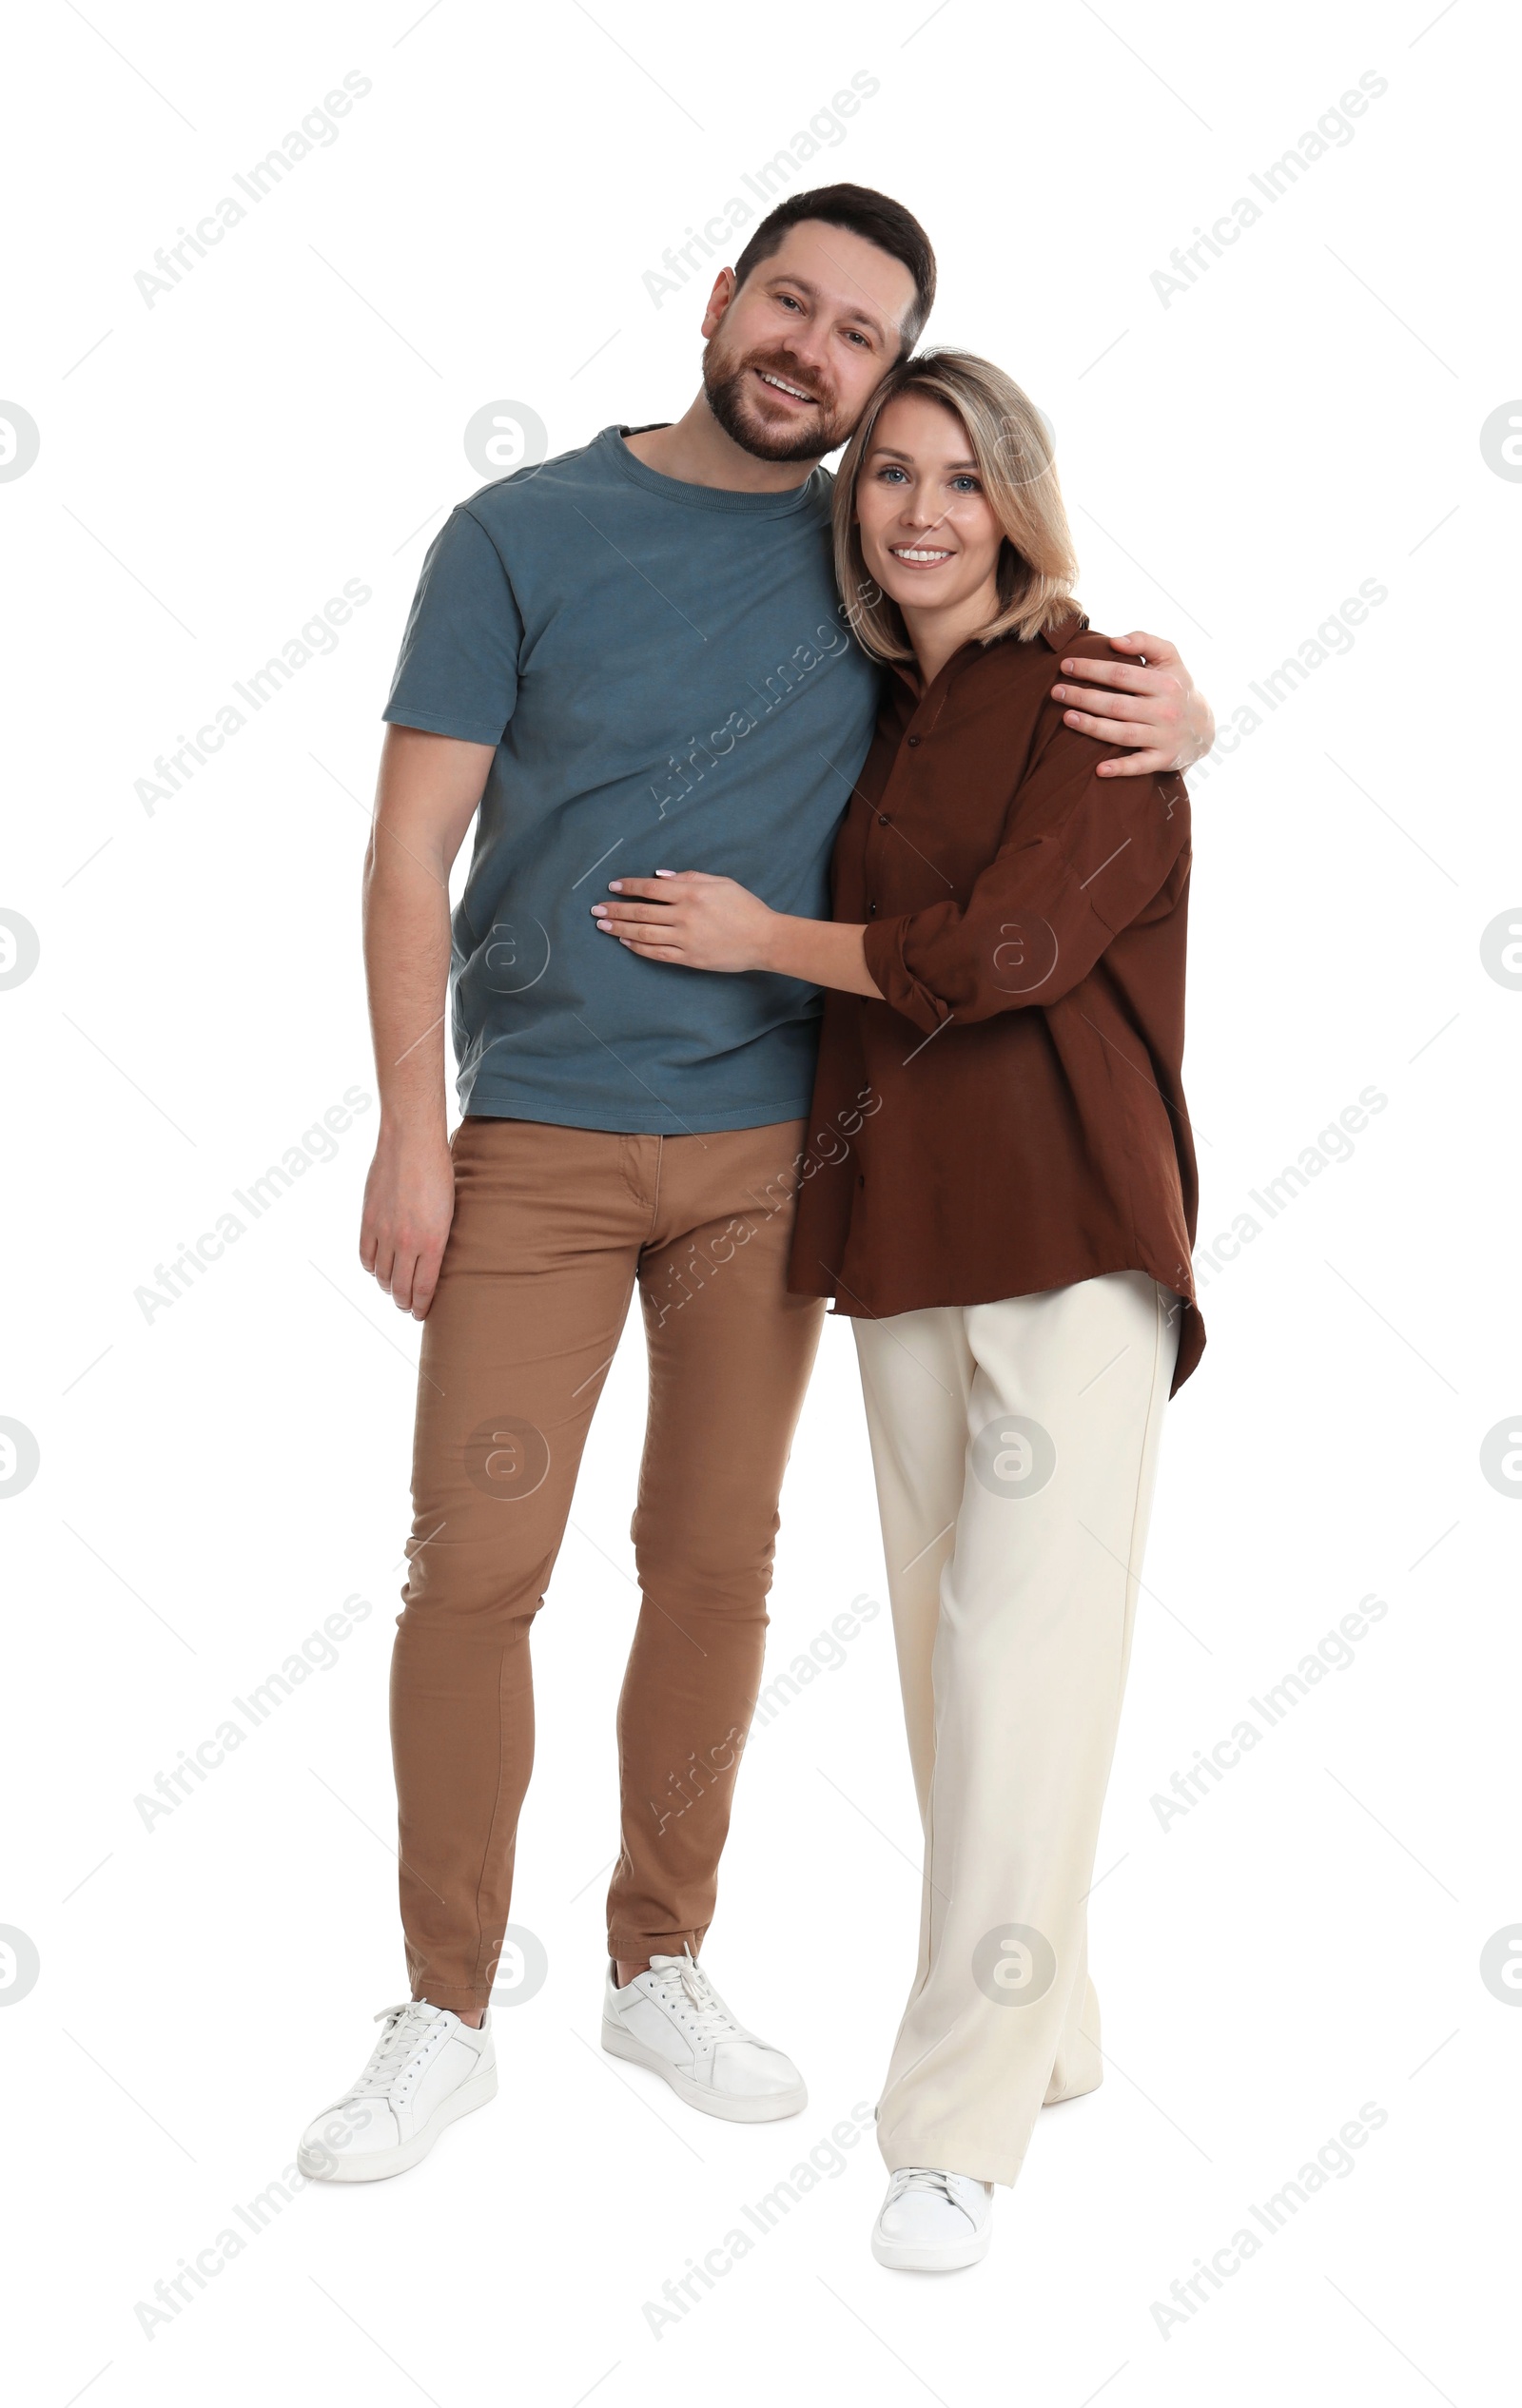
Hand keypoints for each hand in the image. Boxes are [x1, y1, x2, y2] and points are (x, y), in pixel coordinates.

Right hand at [359, 1127, 454, 1316]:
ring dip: (387, 1287)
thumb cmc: (439, 1173)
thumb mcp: (449, 1211)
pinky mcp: (368, 1219)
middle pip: (400, 1288)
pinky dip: (370, 1267)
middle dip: (404, 1303)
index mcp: (432, 1242)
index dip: (422, 1306)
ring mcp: (384, 1231)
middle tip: (407, 1308)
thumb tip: (432, 1263)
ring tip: (393, 1289)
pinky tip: (377, 1268)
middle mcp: (407, 1241)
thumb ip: (438, 1240)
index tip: (421, 1315)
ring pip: (381, 1275)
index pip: (424, 1288)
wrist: (412, 1143)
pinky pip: (365, 1255)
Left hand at [592, 871, 775, 970]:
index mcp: (691, 893)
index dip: (628, 887)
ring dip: (620, 928)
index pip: (650, 888)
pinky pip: (657, 953)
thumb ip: (690, 877)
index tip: (612, 887)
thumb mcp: (720, 882)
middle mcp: (684, 916)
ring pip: (644, 933)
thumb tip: (660, 877)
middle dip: (615, 909)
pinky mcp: (689, 958)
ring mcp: (685, 939)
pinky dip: (638, 947)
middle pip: (641, 911)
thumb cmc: (745, 907)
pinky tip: (625, 941)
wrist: (764, 939)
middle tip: (596, 909)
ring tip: (603, 924)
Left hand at [1050, 632, 1214, 775]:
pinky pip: (1139, 766)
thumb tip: (1114, 641)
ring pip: (1123, 734)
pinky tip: (1098, 769)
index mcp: (1164, 683)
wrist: (1204, 726)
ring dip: (1093, 727)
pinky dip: (1121, 768)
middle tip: (1056, 692)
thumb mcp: (1169, 657)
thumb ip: (1145, 641)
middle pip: (1117, 705)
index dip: (1091, 669)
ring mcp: (1164, 737)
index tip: (1066, 666)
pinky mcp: (1163, 760)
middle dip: (1084, 697)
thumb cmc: (1176, 685)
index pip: (1121, 674)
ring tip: (1066, 718)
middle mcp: (1165, 710)